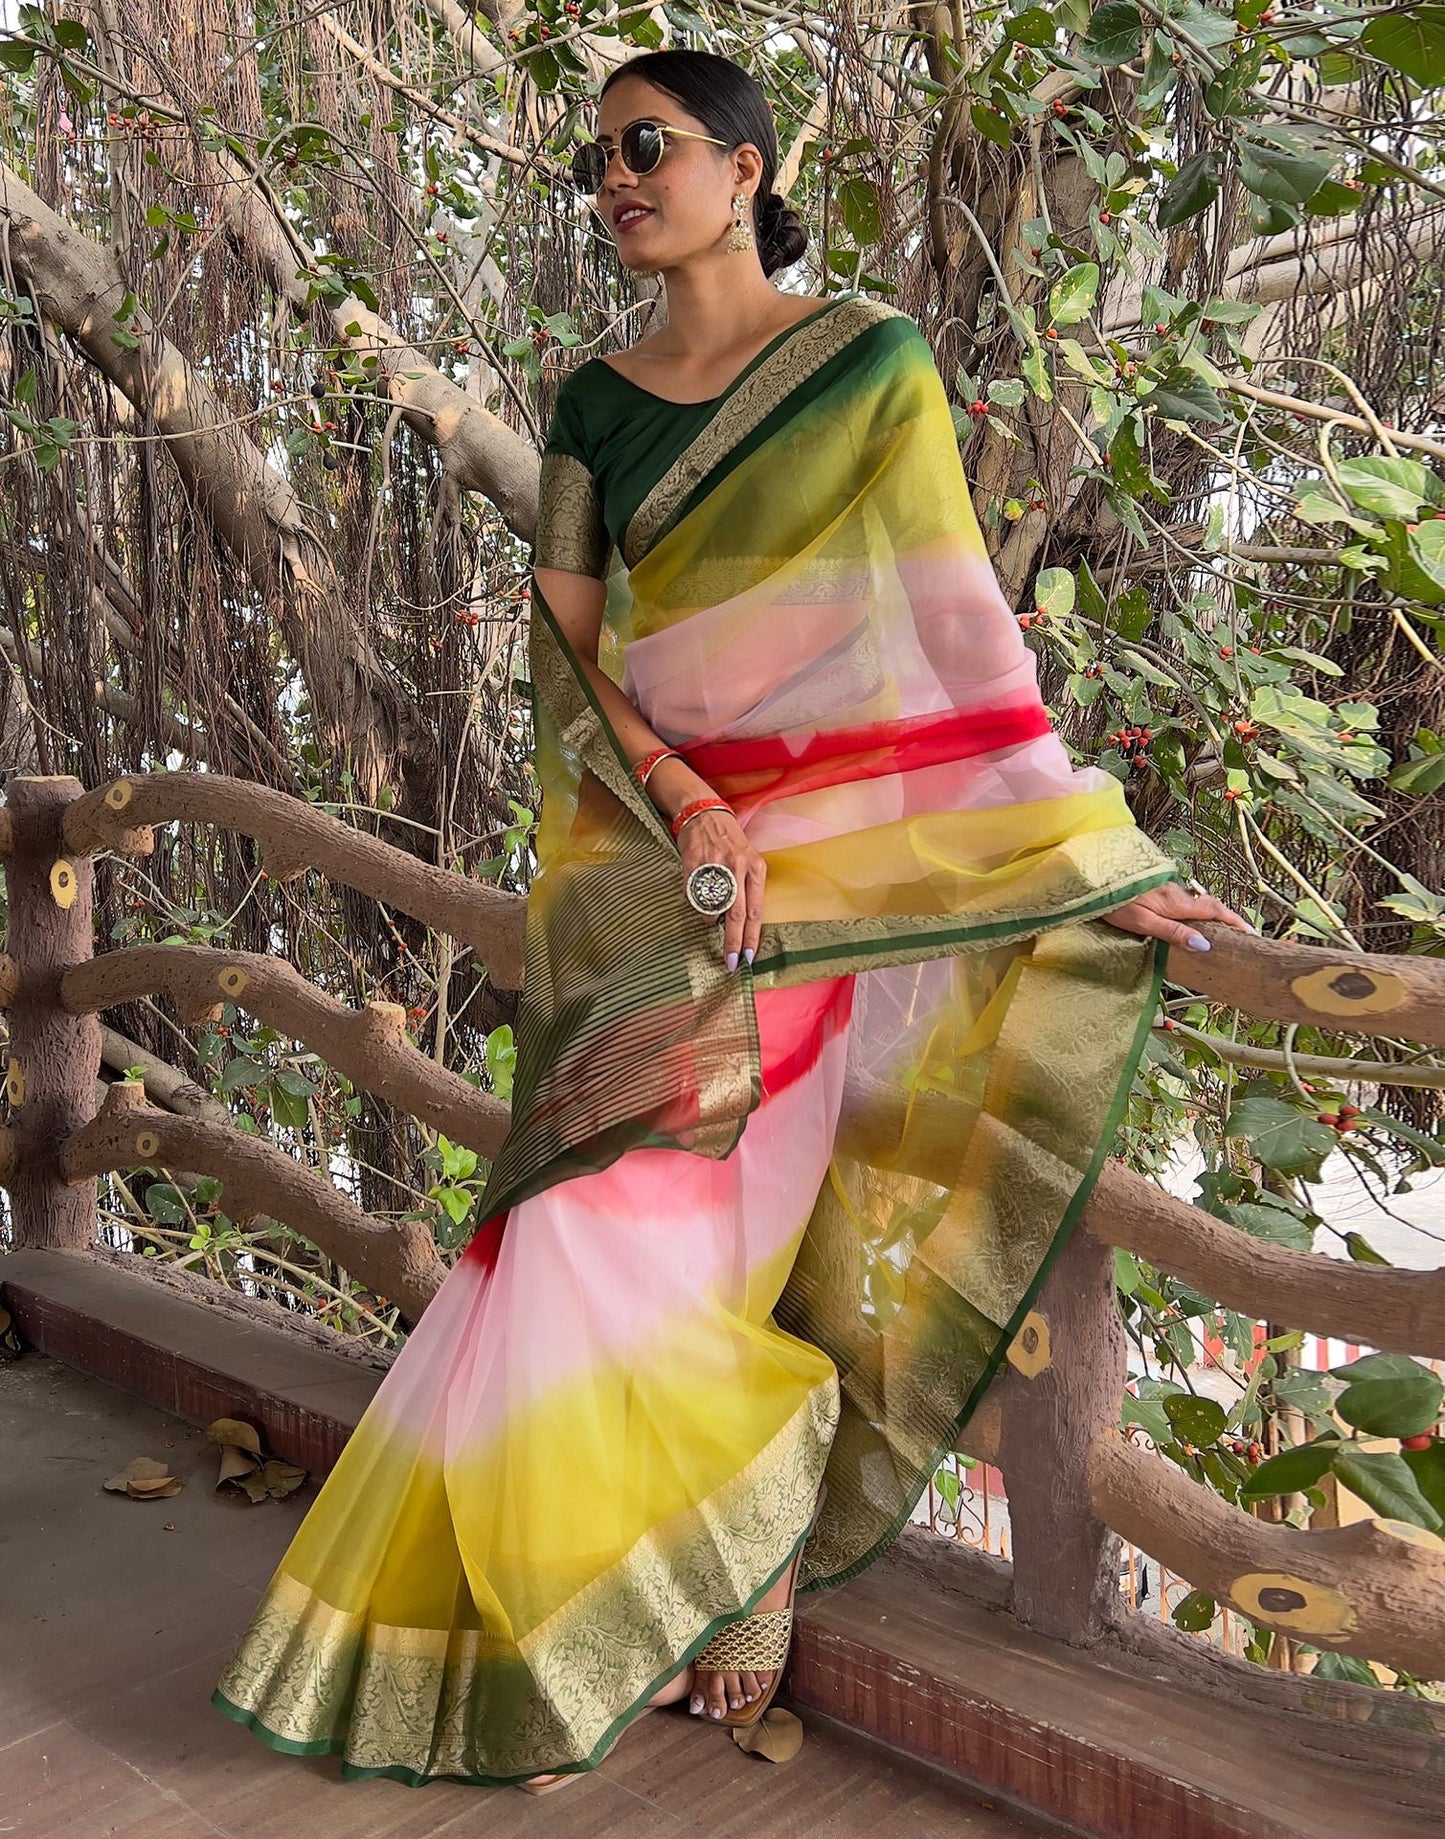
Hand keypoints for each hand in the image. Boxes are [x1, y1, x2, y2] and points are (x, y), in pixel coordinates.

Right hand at [677, 807, 765, 970]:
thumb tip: (742, 923)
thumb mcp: (748, 859)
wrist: (704, 814)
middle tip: (730, 961)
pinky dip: (696, 904)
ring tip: (711, 919)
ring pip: (713, 906)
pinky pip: (694, 895)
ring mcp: (714, 865)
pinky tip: (698, 902)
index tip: (747, 956)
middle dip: (733, 941)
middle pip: (736, 914)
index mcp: (756, 867)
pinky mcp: (693, 863)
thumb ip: (749, 887)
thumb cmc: (730, 841)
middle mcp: (737, 866)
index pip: (755, 910)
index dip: (751, 936)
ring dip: (711, 919)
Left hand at [1100, 880, 1257, 952]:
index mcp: (1176, 903)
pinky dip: (1195, 911)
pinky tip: (1191, 921)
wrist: (1091, 875)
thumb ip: (1173, 932)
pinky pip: (1184, 901)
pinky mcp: (1156, 889)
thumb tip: (1204, 945)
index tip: (1253, 934)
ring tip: (1222, 932)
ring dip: (1212, 915)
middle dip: (1228, 919)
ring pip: (1196, 903)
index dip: (1235, 922)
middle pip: (1209, 907)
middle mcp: (1176, 893)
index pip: (1215, 911)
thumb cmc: (1113, 901)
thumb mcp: (1143, 922)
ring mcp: (1166, 889)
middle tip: (1243, 935)